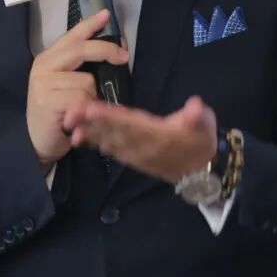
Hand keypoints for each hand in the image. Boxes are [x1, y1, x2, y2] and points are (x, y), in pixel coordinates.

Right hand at [26, 8, 129, 165]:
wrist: (37, 141)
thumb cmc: (57, 112)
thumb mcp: (65, 84)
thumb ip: (79, 68)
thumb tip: (111, 52)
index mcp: (48, 59)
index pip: (71, 36)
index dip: (89, 25)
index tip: (106, 14)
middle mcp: (43, 66)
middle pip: (80, 49)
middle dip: (105, 50)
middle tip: (124, 57)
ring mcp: (43, 83)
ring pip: (86, 80)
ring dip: (92, 96)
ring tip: (80, 108)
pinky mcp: (48, 101)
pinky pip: (82, 98)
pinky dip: (87, 108)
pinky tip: (76, 116)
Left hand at [61, 95, 217, 184]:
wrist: (203, 171)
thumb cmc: (202, 140)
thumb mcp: (205, 124)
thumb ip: (198, 116)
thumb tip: (195, 106)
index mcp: (159, 135)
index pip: (130, 123)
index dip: (111, 116)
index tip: (91, 108)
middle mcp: (144, 147)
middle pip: (114, 133)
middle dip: (92, 123)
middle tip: (70, 113)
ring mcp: (138, 155)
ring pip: (110, 142)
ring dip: (90, 134)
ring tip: (71, 127)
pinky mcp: (135, 159)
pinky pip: (113, 150)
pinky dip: (98, 144)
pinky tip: (83, 138)